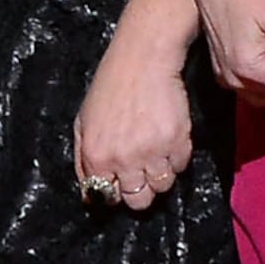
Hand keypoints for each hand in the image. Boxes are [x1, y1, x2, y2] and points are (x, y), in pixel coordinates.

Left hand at [72, 35, 195, 209]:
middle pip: (139, 201)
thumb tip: (90, 195)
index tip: (120, 181)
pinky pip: (180, 166)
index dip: (115, 191)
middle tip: (140, 169)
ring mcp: (152, 152)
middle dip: (140, 189)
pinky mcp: (178, 142)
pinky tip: (166, 137)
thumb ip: (84, 162)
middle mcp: (123, 159)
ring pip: (163, 186)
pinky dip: (176, 157)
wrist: (141, 62)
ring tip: (154, 150)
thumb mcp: (83, 124)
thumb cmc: (110, 89)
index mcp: (96, 156)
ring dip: (159, 173)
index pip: (108, 197)